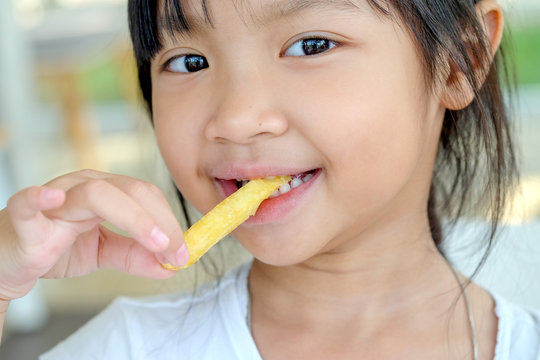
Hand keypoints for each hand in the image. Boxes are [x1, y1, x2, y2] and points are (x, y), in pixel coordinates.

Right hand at [0, 169, 187, 302]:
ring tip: (154, 242)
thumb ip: (135, 256)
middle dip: (160, 221)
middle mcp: (83, 186)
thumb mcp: (103, 253)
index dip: (170, 221)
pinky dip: (40, 199)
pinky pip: (29, 202)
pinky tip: (55, 200)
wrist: (11, 262)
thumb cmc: (55, 247)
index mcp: (105, 191)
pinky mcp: (24, 218)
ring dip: (134, 218)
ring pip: (96, 194)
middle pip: (131, 190)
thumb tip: (172, 264)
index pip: (146, 195)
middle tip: (175, 250)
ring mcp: (54, 198)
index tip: (184, 250)